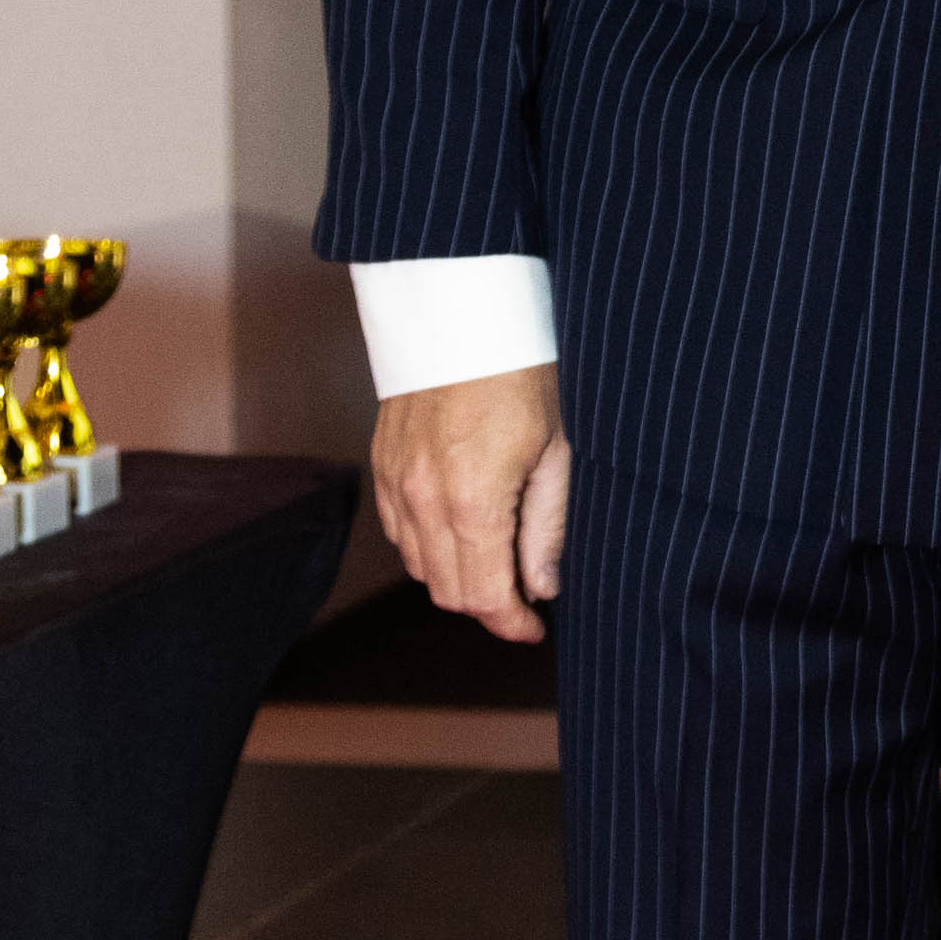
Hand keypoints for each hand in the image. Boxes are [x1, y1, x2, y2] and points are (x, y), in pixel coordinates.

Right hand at [374, 364, 568, 643]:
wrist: (463, 312)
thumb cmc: (522, 373)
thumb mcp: (557, 450)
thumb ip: (547, 526)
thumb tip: (544, 587)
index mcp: (473, 503)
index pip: (484, 596)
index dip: (512, 623)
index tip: (535, 627)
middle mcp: (424, 501)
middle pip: (448, 591)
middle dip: (488, 605)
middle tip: (525, 596)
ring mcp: (397, 482)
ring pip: (419, 566)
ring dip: (457, 577)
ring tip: (499, 562)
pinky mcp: (384, 465)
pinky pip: (399, 531)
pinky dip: (427, 546)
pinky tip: (462, 530)